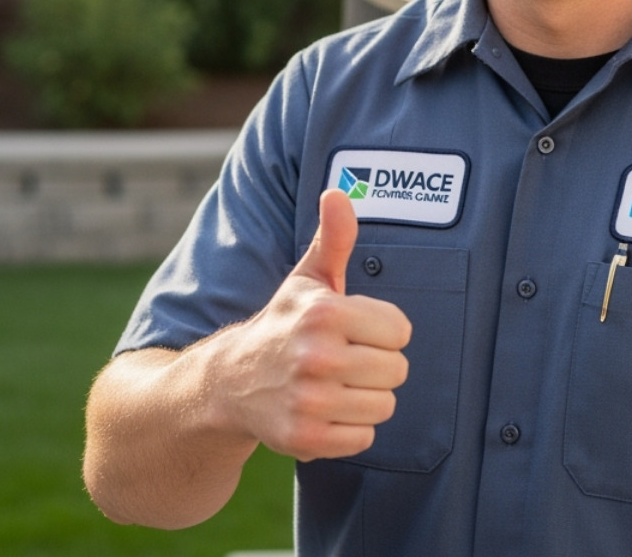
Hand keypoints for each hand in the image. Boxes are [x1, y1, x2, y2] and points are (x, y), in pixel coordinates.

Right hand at [209, 188, 411, 460]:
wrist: (230, 382)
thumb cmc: (283, 324)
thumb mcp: (308, 279)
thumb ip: (333, 238)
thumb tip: (339, 193)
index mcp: (324, 314)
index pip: (401, 331)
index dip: (382, 331)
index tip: (355, 331)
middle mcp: (316, 357)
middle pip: (397, 370)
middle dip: (377, 365)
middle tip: (344, 359)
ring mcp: (308, 401)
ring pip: (384, 405)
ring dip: (366, 398)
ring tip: (336, 384)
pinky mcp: (304, 439)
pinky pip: (364, 437)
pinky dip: (351, 428)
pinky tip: (326, 410)